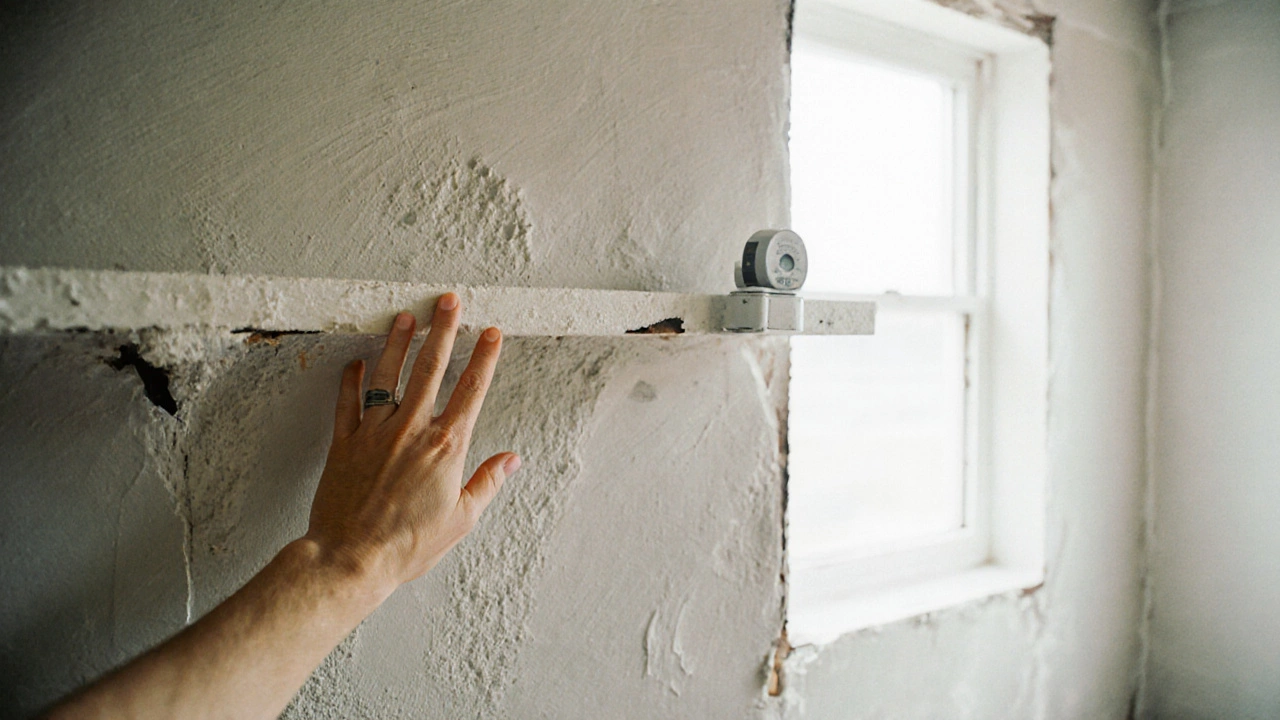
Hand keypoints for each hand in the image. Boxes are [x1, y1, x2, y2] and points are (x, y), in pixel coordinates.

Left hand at [303, 293, 518, 598]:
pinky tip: (357, 362)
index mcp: (446, 446)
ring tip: (406, 317)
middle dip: (444, 330)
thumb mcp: (461, 519)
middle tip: (449, 301)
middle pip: (431, 368)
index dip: (484, 358)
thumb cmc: (408, 545)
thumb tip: (511, 460)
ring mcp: (375, 432)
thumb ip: (487, 483)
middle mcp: (412, 429)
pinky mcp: (344, 443)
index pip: (472, 390)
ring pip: (388, 374)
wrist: (351, 558)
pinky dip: (352, 380)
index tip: (492, 332)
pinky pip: (348, 402)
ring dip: (399, 342)